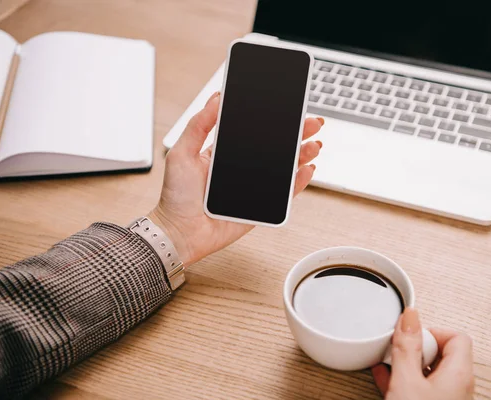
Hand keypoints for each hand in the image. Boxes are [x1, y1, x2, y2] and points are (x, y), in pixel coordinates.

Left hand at [148, 91, 323, 264]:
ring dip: (302, 154)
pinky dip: (299, 182)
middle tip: (312, 122)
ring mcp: (253, 187)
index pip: (254, 131)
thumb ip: (199, 125)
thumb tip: (216, 98)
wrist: (179, 233)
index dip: (273, 120)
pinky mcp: (260, 206)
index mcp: (225, 152)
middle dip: (297, 133)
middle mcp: (242, 168)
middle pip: (275, 147)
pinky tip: (307, 169)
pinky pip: (285, 193)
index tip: (287, 107)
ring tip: (314, 144)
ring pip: (284, 168)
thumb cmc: (175, 197)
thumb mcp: (181, 153)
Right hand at [371, 308, 473, 399]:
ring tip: (389, 361)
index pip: (456, 336)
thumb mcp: (406, 381)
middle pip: (442, 351)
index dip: (431, 331)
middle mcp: (459, 386)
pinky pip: (422, 386)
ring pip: (430, 370)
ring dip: (409, 363)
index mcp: (459, 373)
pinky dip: (407, 378)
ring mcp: (448, 397)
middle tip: (399, 348)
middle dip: (417, 346)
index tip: (409, 333)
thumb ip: (407, 347)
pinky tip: (387, 377)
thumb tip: (409, 318)